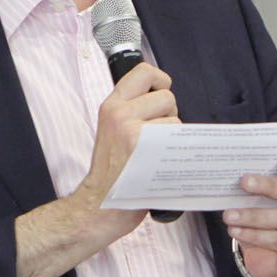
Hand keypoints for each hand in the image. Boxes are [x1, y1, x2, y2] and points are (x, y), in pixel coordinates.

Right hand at [74, 63, 177, 230]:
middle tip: (156, 137)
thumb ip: (131, 110)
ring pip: (175, 118)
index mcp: (111, 106)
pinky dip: (176, 150)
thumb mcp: (111, 130)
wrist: (100, 205)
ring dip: (173, 136)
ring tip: (157, 152)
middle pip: (167, 96)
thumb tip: (161, 95)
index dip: (160, 79)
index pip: (143, 72)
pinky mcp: (146, 148)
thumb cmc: (112, 173)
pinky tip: (162, 161)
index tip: (161, 92)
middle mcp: (120, 114)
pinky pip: (176, 136)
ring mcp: (133, 130)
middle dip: (169, 114)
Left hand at [222, 157, 276, 276]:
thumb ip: (265, 185)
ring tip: (230, 215)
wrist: (274, 258)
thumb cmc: (273, 219)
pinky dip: (255, 236)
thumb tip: (241, 176)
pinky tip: (237, 231)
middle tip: (245, 182)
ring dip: (254, 216)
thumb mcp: (271, 199)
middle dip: (271, 187)